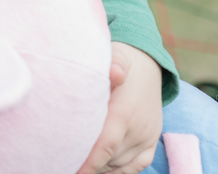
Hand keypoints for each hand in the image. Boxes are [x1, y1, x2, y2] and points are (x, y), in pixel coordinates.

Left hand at [75, 42, 163, 173]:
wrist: (148, 64)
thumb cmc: (122, 61)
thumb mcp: (116, 56)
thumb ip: (114, 63)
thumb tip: (115, 72)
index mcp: (124, 112)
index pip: (105, 145)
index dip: (88, 162)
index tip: (72, 168)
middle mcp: (138, 128)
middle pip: (110, 158)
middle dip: (89, 166)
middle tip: (66, 165)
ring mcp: (147, 136)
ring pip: (121, 164)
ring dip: (102, 168)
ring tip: (79, 166)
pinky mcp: (151, 140)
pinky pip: (138, 165)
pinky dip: (120, 172)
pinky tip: (102, 171)